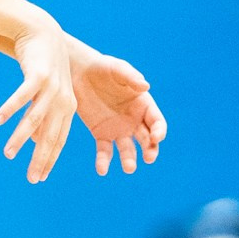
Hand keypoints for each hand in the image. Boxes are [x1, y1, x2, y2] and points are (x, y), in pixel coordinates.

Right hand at [0, 20, 77, 182]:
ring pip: (34, 119)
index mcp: (68, 107)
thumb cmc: (43, 65)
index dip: (49, 160)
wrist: (43, 31)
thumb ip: (42, 116)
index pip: (59, 140)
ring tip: (8, 154)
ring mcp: (52, 87)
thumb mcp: (47, 93)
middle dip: (40, 159)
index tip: (40, 178)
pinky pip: (23, 96)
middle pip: (50, 135)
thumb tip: (33, 141)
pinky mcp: (38, 75)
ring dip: (20, 138)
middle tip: (30, 179)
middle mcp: (63, 100)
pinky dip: (10, 108)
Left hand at [69, 44, 167, 175]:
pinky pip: (105, 151)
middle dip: (150, 150)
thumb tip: (146, 86)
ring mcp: (118, 129)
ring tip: (129, 168)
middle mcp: (134, 120)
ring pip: (128, 149)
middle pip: (147, 140)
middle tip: (149, 158)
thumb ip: (131, 77)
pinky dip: (104, 161)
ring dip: (130, 160)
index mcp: (143, 104)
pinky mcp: (101, 134)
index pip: (156, 121)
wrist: (79, 72)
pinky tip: (102, 170)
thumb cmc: (102, 67)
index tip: (156, 137)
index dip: (159, 131)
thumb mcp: (117, 69)